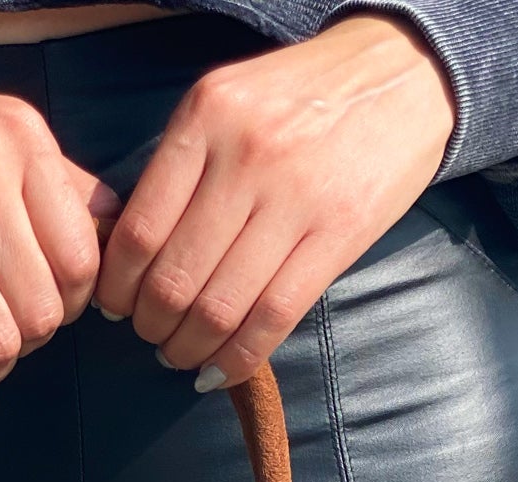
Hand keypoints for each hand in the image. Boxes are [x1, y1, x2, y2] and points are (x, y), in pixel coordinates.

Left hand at [94, 13, 454, 388]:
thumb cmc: (300, 99)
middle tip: (150, 336)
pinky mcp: (338, 233)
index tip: (115, 307)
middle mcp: (246, 155)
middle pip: (174, 279)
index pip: (139, 231)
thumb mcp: (227, 104)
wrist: (401, 75)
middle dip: (151, 326)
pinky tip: (218, 371)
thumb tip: (127, 253)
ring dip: (189, 348)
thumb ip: (181, 166)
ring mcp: (295, 197)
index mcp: (206, 118)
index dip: (118, 288)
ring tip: (181, 354)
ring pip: (220, 307)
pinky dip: (238, 358)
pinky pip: (274, 317)